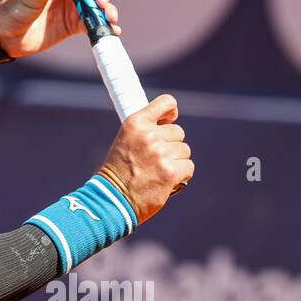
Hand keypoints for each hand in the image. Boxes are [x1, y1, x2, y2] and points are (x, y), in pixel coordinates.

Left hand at [0, 0, 122, 57]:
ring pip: (99, 5)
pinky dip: (105, 27)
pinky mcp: (74, 25)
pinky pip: (94, 24)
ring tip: (109, 19)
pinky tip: (112, 32)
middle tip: (100, 3)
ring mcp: (74, 7)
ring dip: (108, 11)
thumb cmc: (14, 9)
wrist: (5, 36)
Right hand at [98, 94, 193, 223]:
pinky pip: (188, 166)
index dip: (171, 113)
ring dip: (175, 161)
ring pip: (184, 151)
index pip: (166, 102)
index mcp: (135, 123)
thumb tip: (169, 123)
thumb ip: (145, 130)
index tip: (168, 121)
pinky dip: (180, 175)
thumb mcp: (125, 140)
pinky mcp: (171, 171)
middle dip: (171, 145)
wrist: (113, 198)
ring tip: (157, 171)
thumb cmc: (119, 170)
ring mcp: (161, 153)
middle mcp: (149, 135)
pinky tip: (165, 180)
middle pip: (178, 132)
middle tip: (155, 159)